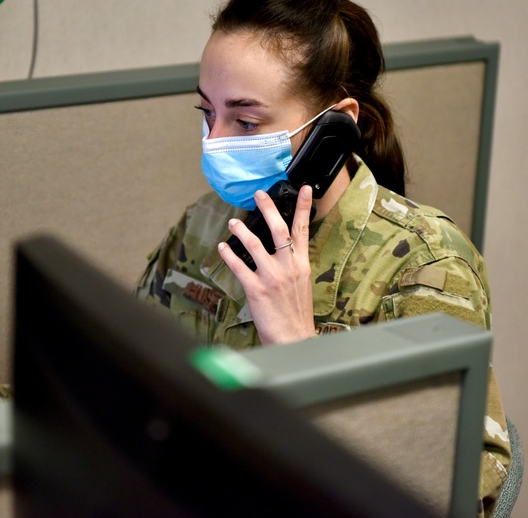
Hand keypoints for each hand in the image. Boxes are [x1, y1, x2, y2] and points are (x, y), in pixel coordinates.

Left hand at [218, 185, 315, 344]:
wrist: (294, 339)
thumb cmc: (296, 314)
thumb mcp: (302, 284)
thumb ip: (292, 264)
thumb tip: (281, 248)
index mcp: (301, 264)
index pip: (303, 230)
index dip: (304, 207)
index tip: (305, 189)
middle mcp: (288, 267)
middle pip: (279, 229)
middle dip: (269, 208)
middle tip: (259, 194)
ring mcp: (272, 277)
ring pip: (255, 244)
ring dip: (241, 230)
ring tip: (232, 223)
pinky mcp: (256, 289)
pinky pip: (239, 266)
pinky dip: (228, 255)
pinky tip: (222, 247)